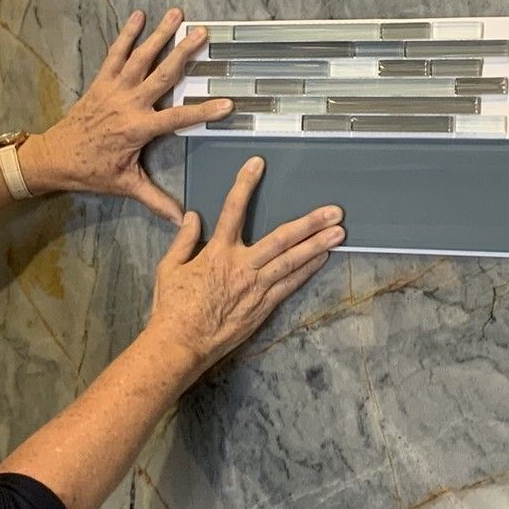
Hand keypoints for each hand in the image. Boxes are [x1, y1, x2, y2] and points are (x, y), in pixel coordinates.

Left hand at [21, 8, 232, 221]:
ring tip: (177, 15)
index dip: (204, 111)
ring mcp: (114, 89)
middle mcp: (128, 104)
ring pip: (141, 57)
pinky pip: (116, 54)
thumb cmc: (91, 171)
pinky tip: (139, 16)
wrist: (54, 157)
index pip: (178, 118)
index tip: (228, 103)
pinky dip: (127, 34)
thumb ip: (156, 200)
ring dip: (159, 35)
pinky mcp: (101, 82)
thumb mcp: (125, 185)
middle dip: (183, 53)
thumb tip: (181, 220)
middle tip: (201, 34)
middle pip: (162, 75)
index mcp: (138, 129)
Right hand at [146, 156, 345, 376]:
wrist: (180, 343)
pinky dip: (307, 270)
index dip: (245, 185)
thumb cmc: (171, 307)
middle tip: (334, 211)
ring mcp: (256, 288)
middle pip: (281, 239)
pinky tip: (322, 259)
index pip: (233, 210)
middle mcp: (242, 267)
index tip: (257, 165)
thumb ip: (183, 240)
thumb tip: (193, 216)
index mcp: (216, 253)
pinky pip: (290, 285)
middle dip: (309, 223)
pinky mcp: (263, 307)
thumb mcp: (169, 268)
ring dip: (317, 245)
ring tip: (339, 233)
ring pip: (292, 261)